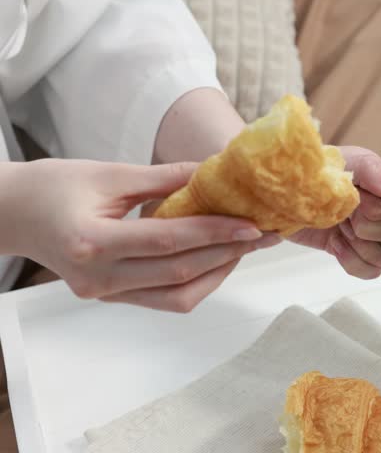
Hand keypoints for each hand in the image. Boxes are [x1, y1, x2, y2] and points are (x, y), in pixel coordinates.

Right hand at [0, 159, 279, 311]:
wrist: (12, 214)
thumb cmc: (55, 186)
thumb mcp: (110, 173)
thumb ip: (166, 178)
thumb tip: (217, 172)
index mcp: (92, 242)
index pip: (168, 241)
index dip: (215, 233)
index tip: (252, 224)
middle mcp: (98, 277)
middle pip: (179, 273)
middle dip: (229, 254)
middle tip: (265, 235)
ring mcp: (104, 294)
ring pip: (177, 296)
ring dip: (218, 272)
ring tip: (247, 246)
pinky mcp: (111, 298)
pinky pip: (164, 298)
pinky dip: (196, 279)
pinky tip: (218, 256)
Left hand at [289, 147, 380, 278]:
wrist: (284, 191)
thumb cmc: (318, 170)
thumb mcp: (347, 161)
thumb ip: (375, 170)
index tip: (360, 201)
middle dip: (367, 230)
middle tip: (347, 214)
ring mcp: (371, 237)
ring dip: (359, 246)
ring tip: (341, 228)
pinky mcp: (355, 252)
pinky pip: (370, 271)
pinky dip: (353, 261)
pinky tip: (337, 244)